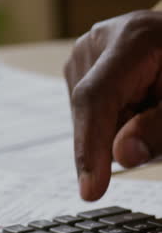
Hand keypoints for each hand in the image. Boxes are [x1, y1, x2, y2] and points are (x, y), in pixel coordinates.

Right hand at [65, 10, 161, 199]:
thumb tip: (123, 156)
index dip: (90, 148)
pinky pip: (89, 119)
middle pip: (92, 117)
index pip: (95, 99)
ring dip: (118, 130)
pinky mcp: (79, 74)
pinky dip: (112, 124)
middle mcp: (96, 46)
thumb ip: (158, 129)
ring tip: (146, 105)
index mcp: (130, 41)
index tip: (91, 190)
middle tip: (155, 120)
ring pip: (88, 124)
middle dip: (120, 137)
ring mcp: (83, 59)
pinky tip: (132, 106)